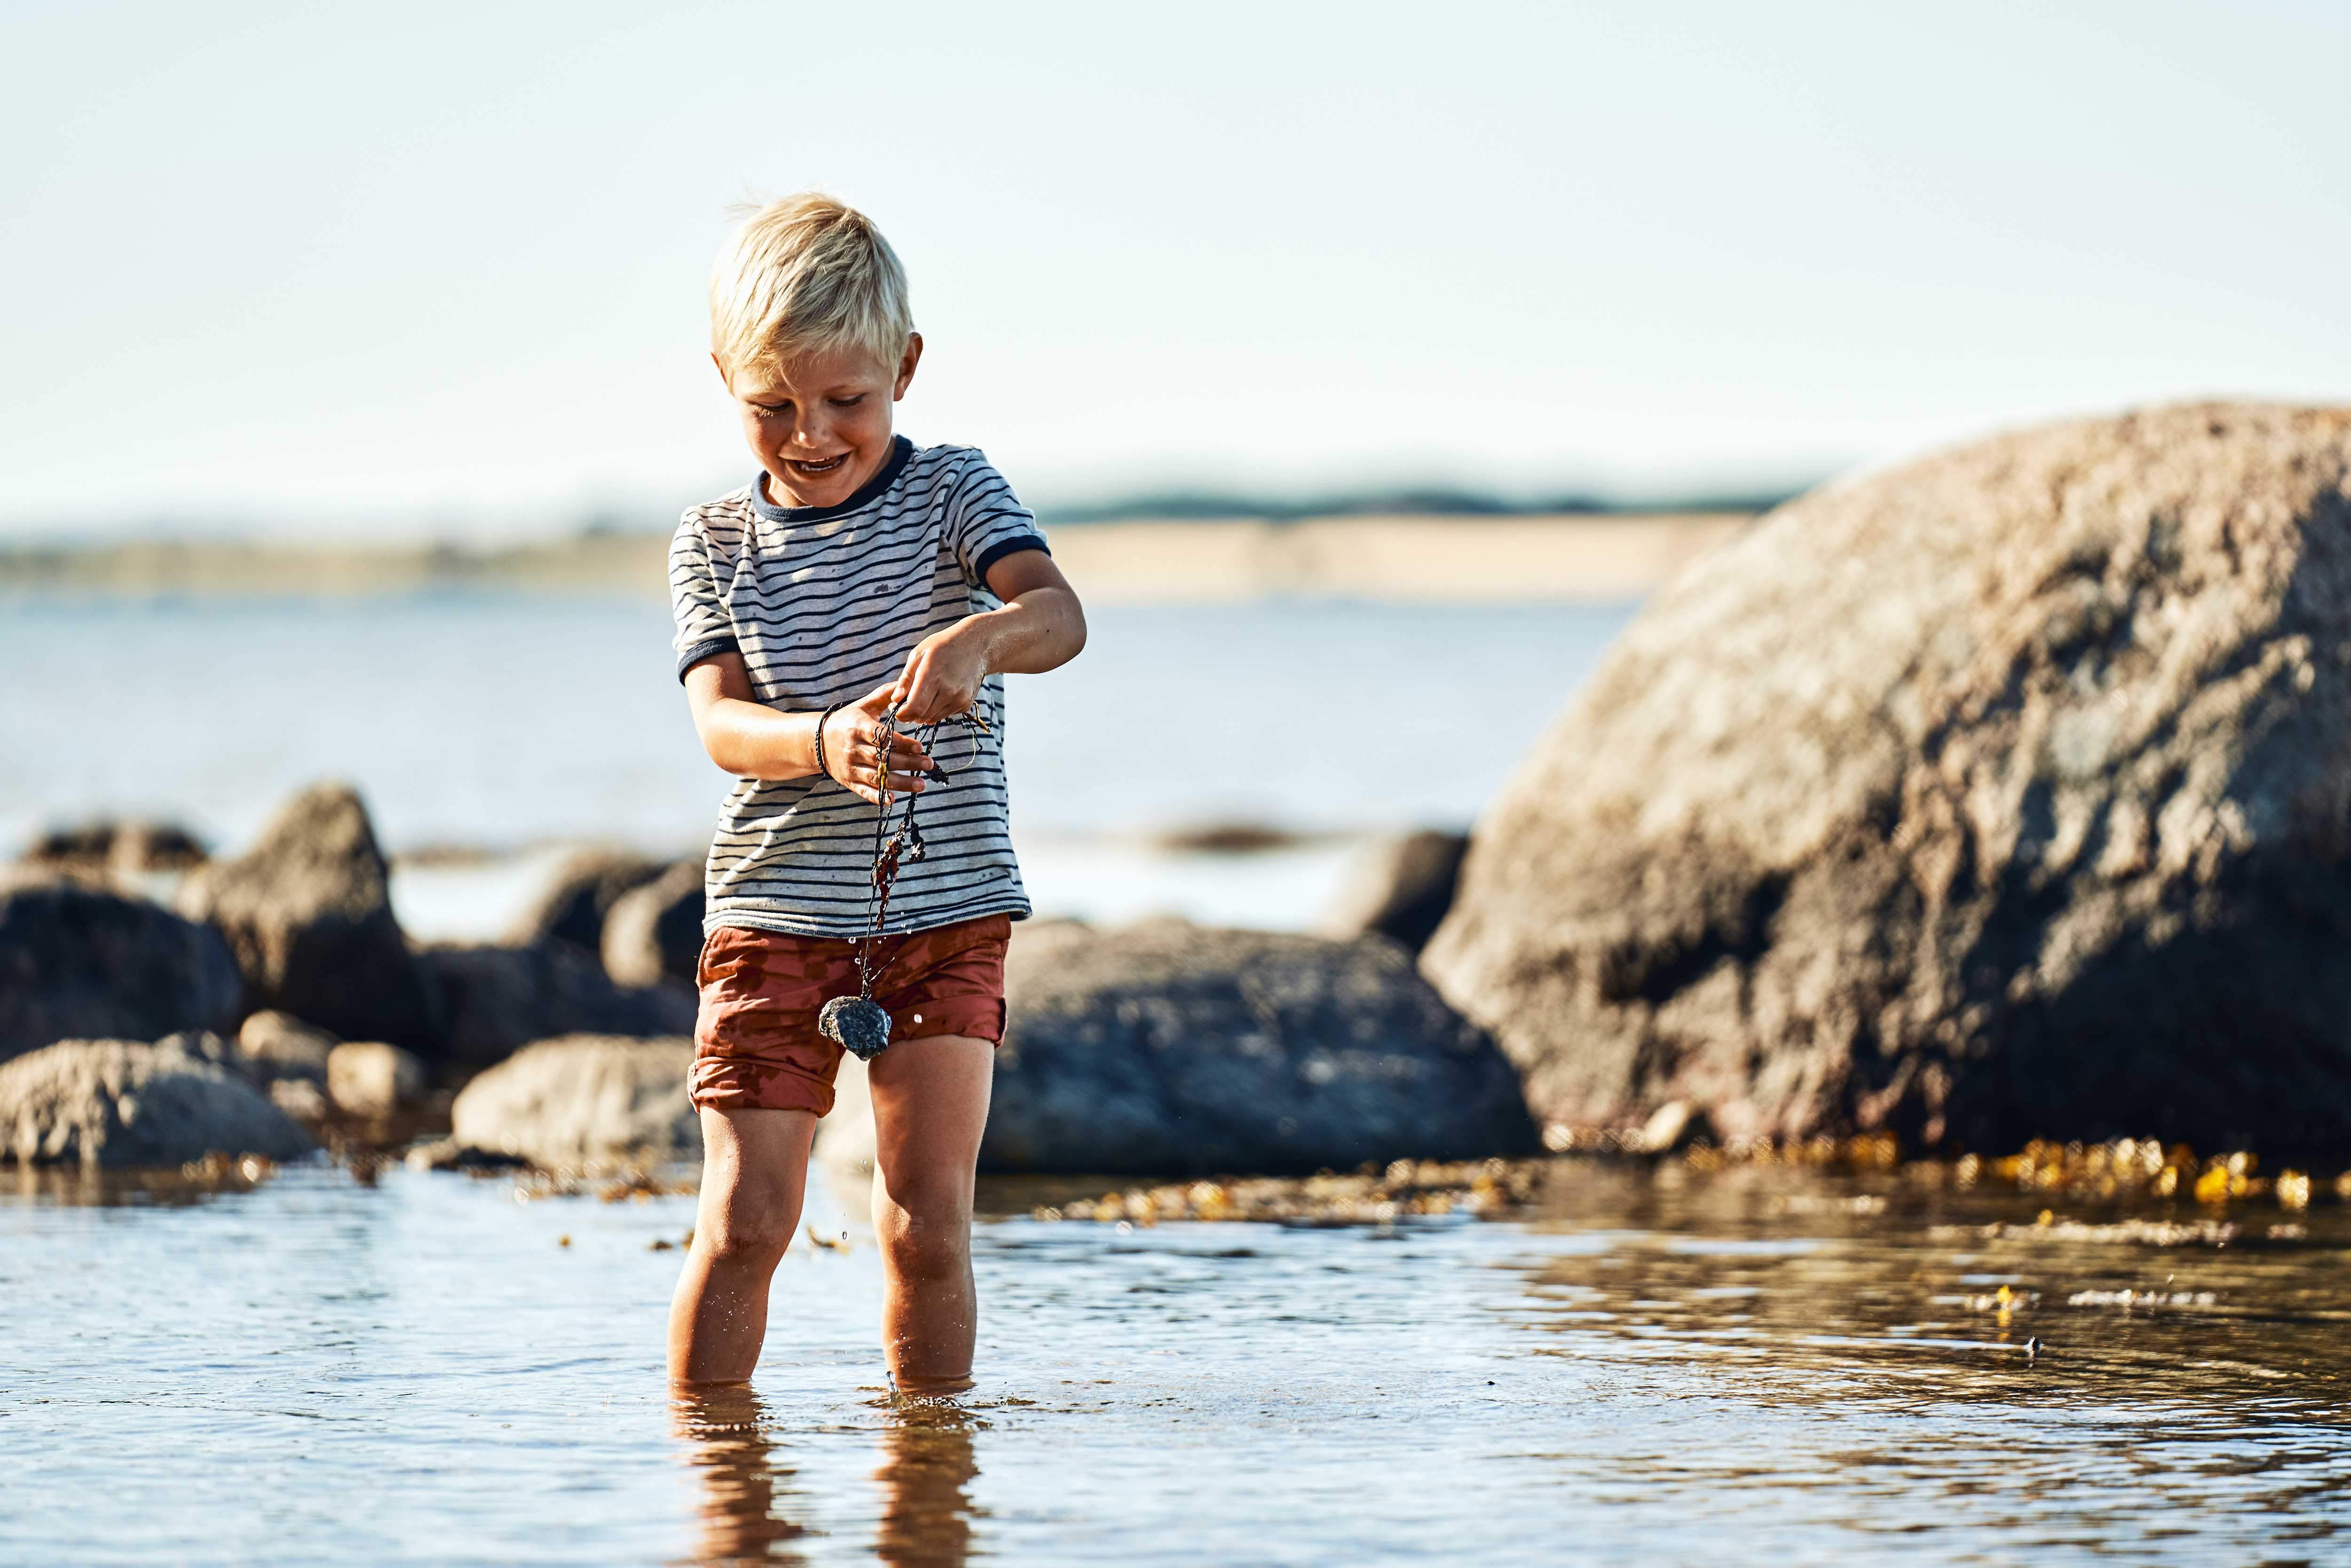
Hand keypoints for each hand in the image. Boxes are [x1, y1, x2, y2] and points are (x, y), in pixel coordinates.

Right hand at [821, 684, 935, 803]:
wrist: (817, 741)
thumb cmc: (847, 721)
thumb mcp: (863, 706)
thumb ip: (884, 695)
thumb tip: (906, 685)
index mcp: (857, 728)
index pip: (881, 736)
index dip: (900, 742)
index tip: (919, 746)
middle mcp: (853, 748)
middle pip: (883, 758)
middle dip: (908, 763)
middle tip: (929, 764)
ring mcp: (850, 767)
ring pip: (877, 777)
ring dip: (900, 783)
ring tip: (921, 784)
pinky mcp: (848, 781)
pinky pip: (864, 791)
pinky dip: (877, 796)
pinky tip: (893, 799)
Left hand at [891, 620, 990, 724]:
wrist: (976, 645)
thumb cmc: (943, 646)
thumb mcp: (919, 654)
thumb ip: (906, 678)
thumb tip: (895, 699)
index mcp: (933, 675)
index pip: (914, 707)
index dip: (901, 712)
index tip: (896, 708)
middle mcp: (948, 690)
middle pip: (921, 716)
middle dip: (909, 713)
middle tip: (904, 704)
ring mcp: (959, 699)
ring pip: (932, 718)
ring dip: (922, 712)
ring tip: (921, 696)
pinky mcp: (966, 704)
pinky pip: (944, 714)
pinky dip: (936, 709)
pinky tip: (938, 693)